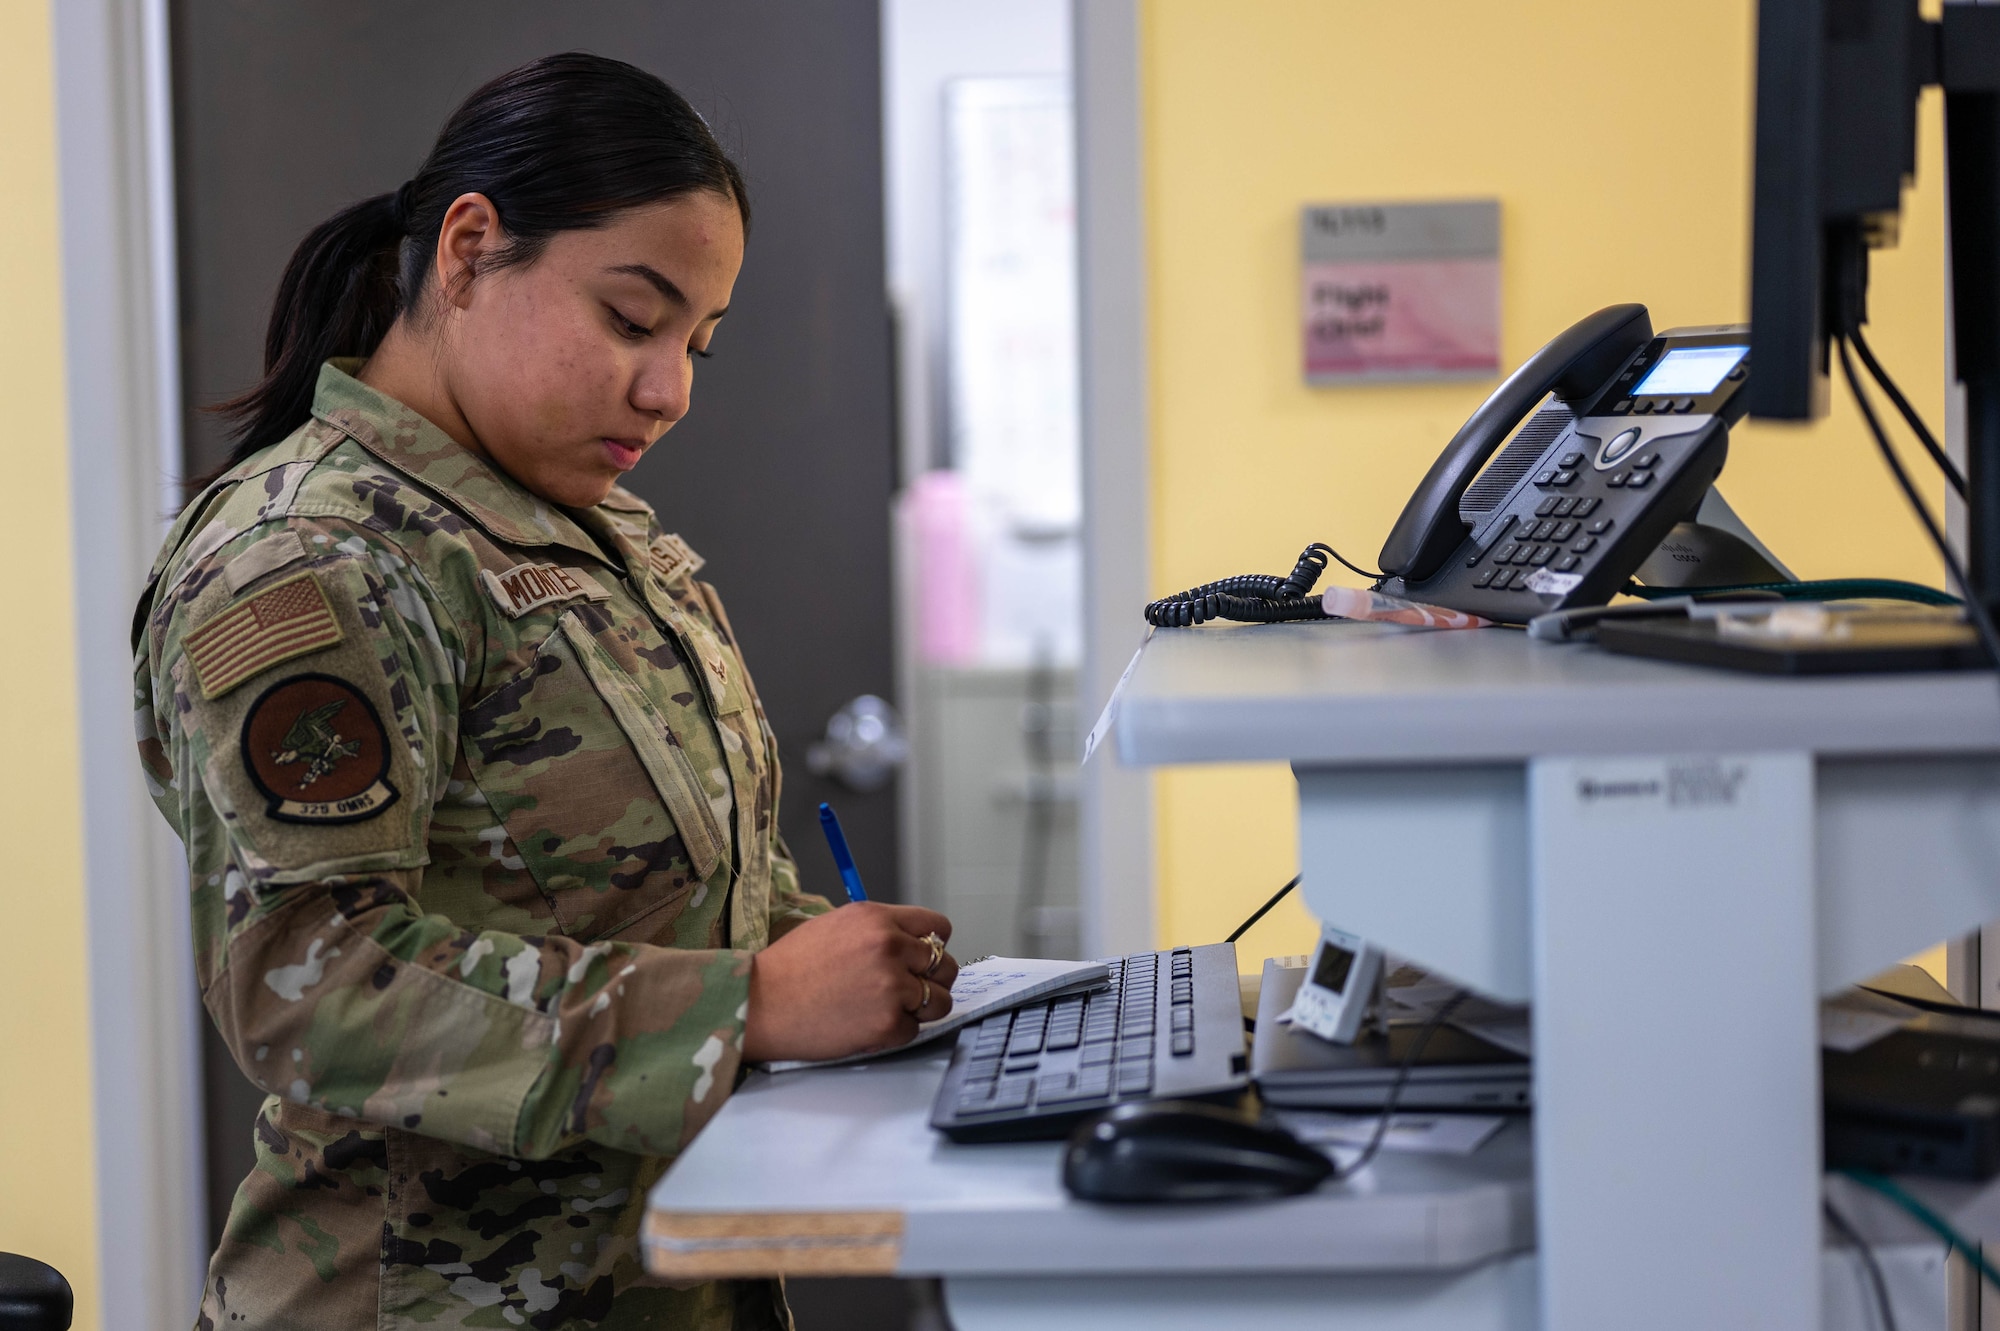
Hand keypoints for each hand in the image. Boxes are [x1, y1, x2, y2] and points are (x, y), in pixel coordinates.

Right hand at [741, 902, 960, 1062]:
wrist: (760, 1004)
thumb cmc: (790, 968)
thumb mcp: (836, 926)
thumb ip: (879, 930)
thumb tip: (914, 945)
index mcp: (877, 918)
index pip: (937, 927)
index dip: (933, 946)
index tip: (923, 960)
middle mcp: (889, 946)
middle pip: (945, 965)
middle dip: (932, 980)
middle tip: (908, 990)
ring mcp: (891, 985)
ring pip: (940, 1000)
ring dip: (921, 1009)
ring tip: (890, 1010)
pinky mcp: (887, 1022)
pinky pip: (914, 1030)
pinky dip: (895, 1033)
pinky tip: (867, 1025)